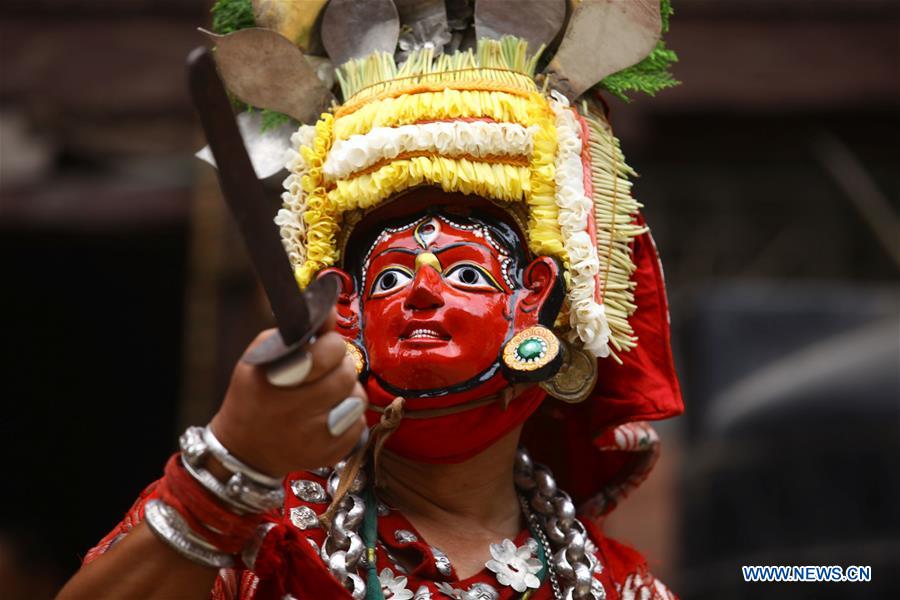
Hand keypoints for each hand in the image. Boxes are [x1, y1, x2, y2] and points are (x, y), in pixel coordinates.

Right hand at [209, 309, 366, 476]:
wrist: (244, 449)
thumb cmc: (255, 394)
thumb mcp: (263, 356)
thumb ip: (300, 331)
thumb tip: (331, 310)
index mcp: (274, 379)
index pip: (327, 352)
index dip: (332, 344)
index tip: (326, 345)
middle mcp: (293, 410)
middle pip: (347, 374)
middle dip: (342, 365)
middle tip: (329, 368)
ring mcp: (311, 436)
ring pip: (357, 399)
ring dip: (347, 392)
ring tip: (327, 393)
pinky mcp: (327, 454)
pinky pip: (359, 425)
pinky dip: (348, 417)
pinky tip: (328, 416)